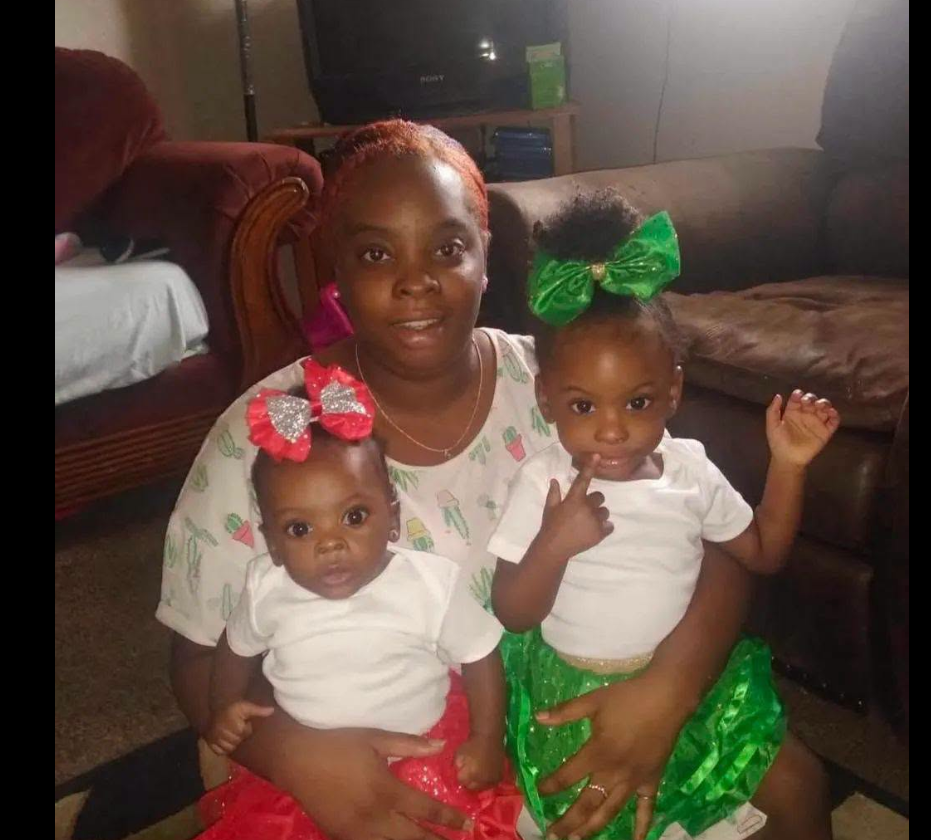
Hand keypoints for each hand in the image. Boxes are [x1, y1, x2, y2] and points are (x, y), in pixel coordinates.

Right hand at [205, 700, 274, 754]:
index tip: (243, 721)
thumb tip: (272, 710)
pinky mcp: (210, 743)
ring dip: (232, 742)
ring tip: (231, 733)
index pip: (245, 733)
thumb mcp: (246, 706)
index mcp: (234, 724)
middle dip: (239, 735)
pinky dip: (223, 748)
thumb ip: (259, 710)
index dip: (246, 727)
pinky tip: (224, 740)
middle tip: (236, 726)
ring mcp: (215, 739)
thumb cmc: (233, 708)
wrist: (216, 708)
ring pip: (229, 748)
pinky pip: (220, 752)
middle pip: (237, 741)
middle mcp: (223, 733)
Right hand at [282, 726, 471, 839]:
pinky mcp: (340, 836)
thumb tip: (440, 746)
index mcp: (386, 790)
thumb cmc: (337, 743)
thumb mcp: (374, 738)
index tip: (467, 824)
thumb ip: (409, 744)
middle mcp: (374, 817)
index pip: (425, 810)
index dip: (449, 818)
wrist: (295, 758)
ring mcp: (355, 832)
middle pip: (412, 838)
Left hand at [455, 734, 504, 790]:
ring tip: (476, 775)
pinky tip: (484, 775)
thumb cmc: (472, 744)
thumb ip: (456, 766)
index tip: (460, 773)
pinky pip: (491, 784)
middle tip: (468, 775)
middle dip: (468, 782)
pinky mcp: (499, 777)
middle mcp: (483, 779)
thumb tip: (457, 774)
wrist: (489, 737)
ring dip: (478, 783)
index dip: (460, 777)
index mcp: (471, 773)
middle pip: (472, 788)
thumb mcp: (458, 753)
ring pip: (482, 788)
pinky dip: (487, 781)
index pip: (462, 782)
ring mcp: (492, 779)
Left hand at [535, 670, 688, 839]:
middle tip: (552, 836)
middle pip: (586, 805)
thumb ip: (565, 712)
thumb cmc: (627, 698)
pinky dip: (641, 826)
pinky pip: (646, 809)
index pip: (566, 776)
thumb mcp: (592, 701)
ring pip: (610, 812)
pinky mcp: (651, 781)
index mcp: (596, 754)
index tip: (537, 792)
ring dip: (592, 828)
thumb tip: (537, 718)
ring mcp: (634, 781)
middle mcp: (613, 774)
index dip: (550, 786)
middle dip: (567, 823)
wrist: (666, 699)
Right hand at [539, 455, 612, 559]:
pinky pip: (609, 526)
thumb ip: (554, 493)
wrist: (554, 548)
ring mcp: (595, 521)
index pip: (584, 479)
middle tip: (584, 510)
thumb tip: (555, 480)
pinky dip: (604, 527)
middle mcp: (587, 508)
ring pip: (605, 512)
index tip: (597, 455)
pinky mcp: (600, 534)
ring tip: (588, 522)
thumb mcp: (550, 508)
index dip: (590, 466)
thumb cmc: (550, 526)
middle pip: (600, 497)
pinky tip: (594, 530)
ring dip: (598, 515)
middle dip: (593, 502)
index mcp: (574, 499)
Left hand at [766, 390, 839, 467]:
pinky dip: (835, 415)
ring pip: (824, 408)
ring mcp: (816, 423)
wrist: (788, 459)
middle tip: (808, 402)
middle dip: (811, 397)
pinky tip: (831, 412)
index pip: (798, 399)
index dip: (798, 395)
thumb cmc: (778, 442)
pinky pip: (834, 421)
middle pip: (812, 401)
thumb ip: (773, 411)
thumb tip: (779, 395)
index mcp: (792, 412)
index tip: (798, 395)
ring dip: (824, 403)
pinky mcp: (825, 432)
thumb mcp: (772, 425)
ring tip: (821, 406)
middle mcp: (805, 415)